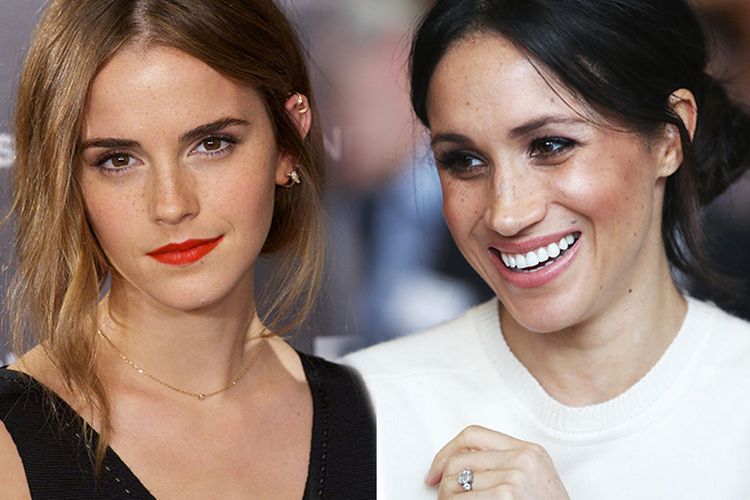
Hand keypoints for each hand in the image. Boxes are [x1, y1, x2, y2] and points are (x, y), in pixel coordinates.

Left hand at [425, 425, 569, 498]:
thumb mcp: (533, 478)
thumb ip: (503, 464)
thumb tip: (453, 465)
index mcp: (529, 450)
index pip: (474, 434)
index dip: (446, 451)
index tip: (434, 472)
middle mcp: (523, 459)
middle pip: (459, 460)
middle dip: (444, 483)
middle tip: (443, 499)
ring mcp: (516, 478)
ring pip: (455, 483)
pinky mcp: (506, 496)